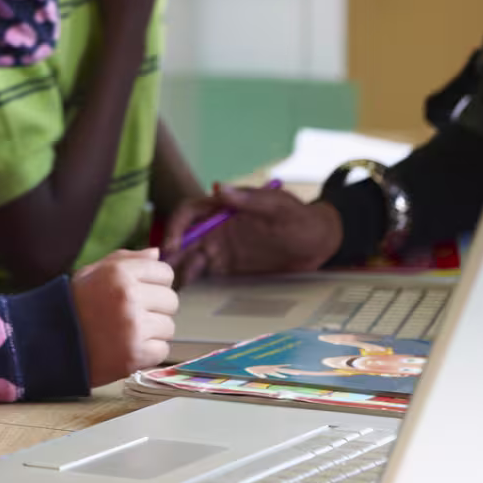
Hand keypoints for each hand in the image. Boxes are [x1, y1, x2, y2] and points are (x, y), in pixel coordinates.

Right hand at [71, 248, 177, 385]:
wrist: (49, 343)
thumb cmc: (73, 305)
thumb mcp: (93, 272)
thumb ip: (127, 259)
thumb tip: (157, 253)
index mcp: (120, 273)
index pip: (165, 273)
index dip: (155, 284)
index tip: (142, 292)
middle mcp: (129, 297)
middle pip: (171, 301)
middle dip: (156, 308)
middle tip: (133, 315)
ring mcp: (134, 327)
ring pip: (168, 327)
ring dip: (153, 332)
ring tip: (128, 332)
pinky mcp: (135, 354)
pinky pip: (161, 350)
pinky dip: (148, 352)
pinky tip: (127, 348)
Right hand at [164, 186, 341, 285]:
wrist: (320, 244)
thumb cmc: (301, 219)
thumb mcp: (279, 206)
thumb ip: (250, 200)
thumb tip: (219, 188)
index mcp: (225, 208)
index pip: (190, 212)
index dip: (176, 227)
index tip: (173, 245)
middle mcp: (218, 228)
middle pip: (184, 237)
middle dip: (170, 253)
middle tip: (162, 273)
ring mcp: (222, 249)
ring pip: (191, 258)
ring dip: (178, 269)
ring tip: (171, 288)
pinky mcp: (229, 268)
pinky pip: (205, 274)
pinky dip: (193, 281)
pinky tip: (186, 293)